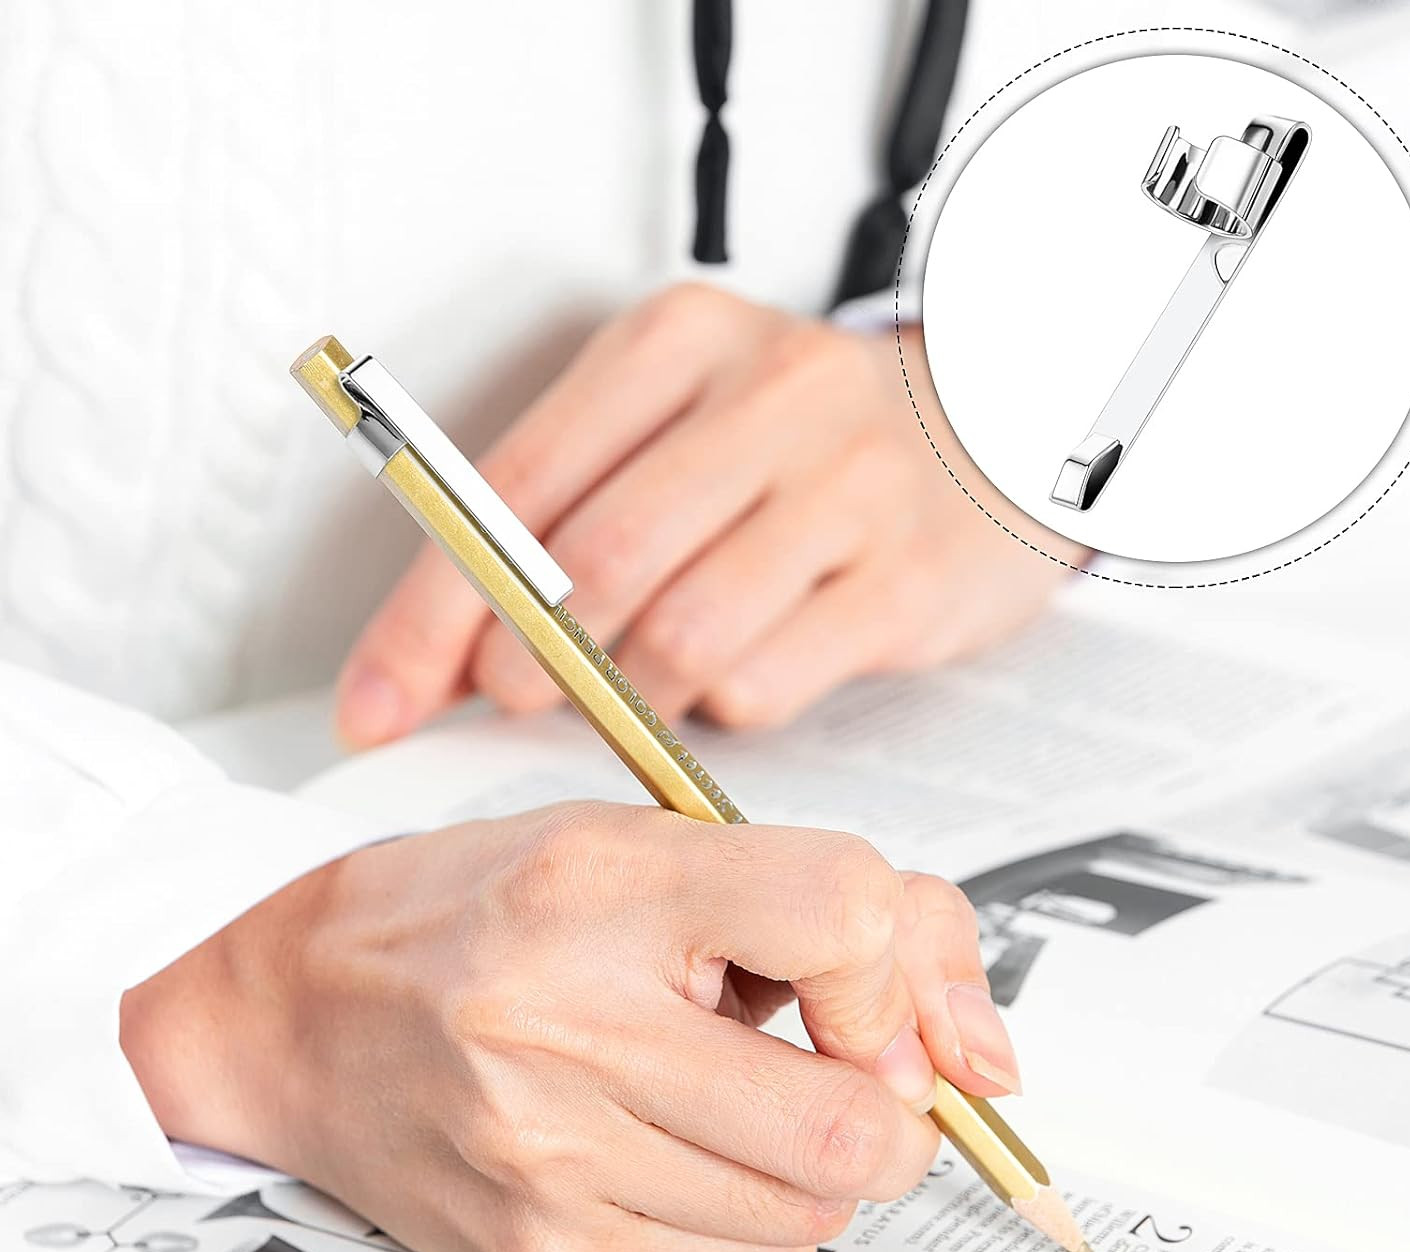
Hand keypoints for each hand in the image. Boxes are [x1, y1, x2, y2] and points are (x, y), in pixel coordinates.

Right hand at [121, 804, 1020, 1251]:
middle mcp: (569, 1025)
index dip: (894, 964)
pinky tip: (695, 1154)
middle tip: (839, 1061)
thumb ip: (829, 903)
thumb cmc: (475, 912)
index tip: (857, 983)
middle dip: (893, 1099)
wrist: (298, 1009)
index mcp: (604, 883)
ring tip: (737, 1095)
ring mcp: (554, 1157)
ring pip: (818, 1211)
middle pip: (859, 1117)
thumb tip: (977, 1048)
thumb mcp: (646, 843)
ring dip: (822, 1161)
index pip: (845, 914)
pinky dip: (763, 1221)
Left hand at [336, 283, 1080, 744]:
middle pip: (595, 561)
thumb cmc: (804, 442)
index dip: (430, 612)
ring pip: (681, 634)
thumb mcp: (679, 425)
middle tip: (511, 698)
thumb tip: (441, 651)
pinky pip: (767, 680)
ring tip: (634, 690)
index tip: (377, 701)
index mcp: (677, 344)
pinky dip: (720, 707)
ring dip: (628, 696)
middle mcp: (768, 396)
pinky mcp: (905, 581)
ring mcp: (848, 487)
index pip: (513, 487)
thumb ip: (563, 517)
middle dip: (526, 662)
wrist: (990, 432)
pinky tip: (730, 679)